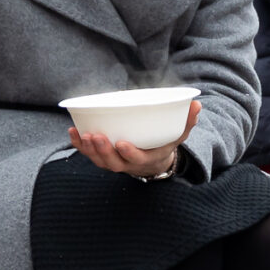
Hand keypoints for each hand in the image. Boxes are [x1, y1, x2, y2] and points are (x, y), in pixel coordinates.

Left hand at [70, 100, 199, 178]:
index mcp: (147, 159)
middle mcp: (129, 164)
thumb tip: (197, 105)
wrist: (153, 161)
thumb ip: (187, 122)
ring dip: (89, 150)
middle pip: (113, 163)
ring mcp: (115, 162)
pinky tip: (72, 132)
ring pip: (99, 161)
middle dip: (103, 151)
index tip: (122, 143)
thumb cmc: (165, 144)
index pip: (136, 160)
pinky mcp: (104, 158)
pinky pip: (89, 155)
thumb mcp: (179, 135)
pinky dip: (79, 146)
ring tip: (83, 134)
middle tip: (97, 135)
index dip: (128, 154)